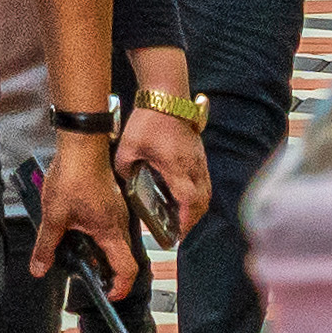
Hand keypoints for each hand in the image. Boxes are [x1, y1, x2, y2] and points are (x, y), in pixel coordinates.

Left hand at [33, 131, 130, 290]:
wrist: (82, 147)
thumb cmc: (73, 178)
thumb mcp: (54, 217)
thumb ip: (46, 246)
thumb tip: (39, 269)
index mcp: (111, 232)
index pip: (127, 268)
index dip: (120, 286)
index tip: (109, 295)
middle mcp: (120, 223)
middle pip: (120, 256)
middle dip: (105, 269)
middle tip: (86, 274)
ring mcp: (117, 211)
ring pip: (113, 239)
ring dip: (98, 249)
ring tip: (75, 250)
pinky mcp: (111, 201)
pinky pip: (108, 225)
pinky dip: (95, 233)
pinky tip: (75, 227)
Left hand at [119, 99, 212, 240]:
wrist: (167, 97)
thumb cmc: (149, 121)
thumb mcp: (128, 147)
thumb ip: (125, 168)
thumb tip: (126, 183)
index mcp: (177, 167)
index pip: (188, 202)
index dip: (184, 221)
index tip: (176, 235)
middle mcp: (194, 167)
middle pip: (202, 202)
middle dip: (192, 220)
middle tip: (178, 231)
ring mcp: (200, 161)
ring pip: (206, 193)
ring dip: (196, 209)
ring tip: (181, 219)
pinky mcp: (200, 155)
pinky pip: (204, 182)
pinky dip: (197, 195)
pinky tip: (183, 197)